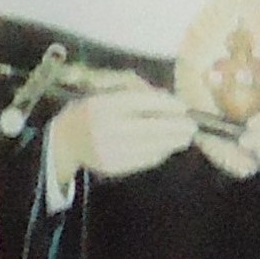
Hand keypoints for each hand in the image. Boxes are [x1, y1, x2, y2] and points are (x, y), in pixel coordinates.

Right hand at [45, 81, 196, 185]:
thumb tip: (169, 99)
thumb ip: (136, 91)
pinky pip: (142, 160)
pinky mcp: (111, 167)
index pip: (141, 103)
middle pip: (149, 128)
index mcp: (102, 105)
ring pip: (149, 147)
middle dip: (175, 127)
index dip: (165, 104)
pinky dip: (159, 154)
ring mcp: (107, 150)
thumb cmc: (95, 110)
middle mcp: (104, 128)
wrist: (67, 139)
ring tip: (185, 137)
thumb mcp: (108, 92)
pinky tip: (168, 147)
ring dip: (172, 142)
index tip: (182, 107)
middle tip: (192, 126)